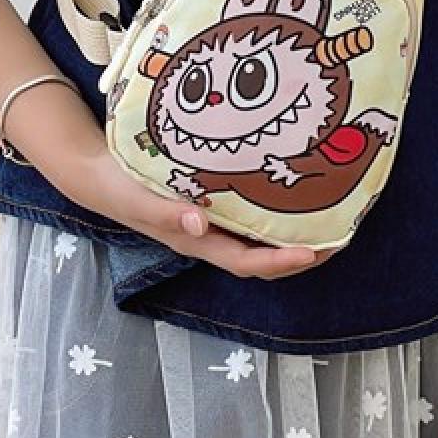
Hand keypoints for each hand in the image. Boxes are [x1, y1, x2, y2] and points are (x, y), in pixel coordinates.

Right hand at [58, 144, 342, 279]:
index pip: (248, 261)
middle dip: (298, 255)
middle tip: (337, 240)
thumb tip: (200, 225)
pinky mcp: (207, 203)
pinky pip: (246, 215)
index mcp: (197, 241)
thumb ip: (168, 212)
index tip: (314, 253)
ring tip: (325, 221)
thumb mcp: (141, 198)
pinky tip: (288, 194)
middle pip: (260, 257)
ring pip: (256, 238)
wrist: (100, 175)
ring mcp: (209, 222)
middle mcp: (209, 236)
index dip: (281, 262)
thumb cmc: (121, 188)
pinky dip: (270, 212)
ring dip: (289, 236)